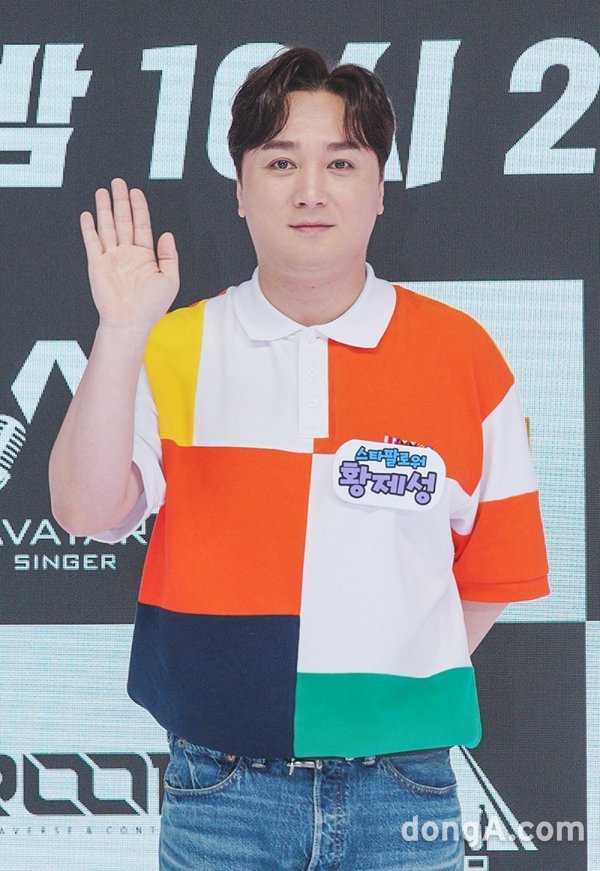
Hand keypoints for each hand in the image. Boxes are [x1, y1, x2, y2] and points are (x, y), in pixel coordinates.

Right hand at [80, 178, 178, 331]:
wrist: (131, 322)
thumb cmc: (152, 307)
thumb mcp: (170, 280)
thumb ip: (169, 256)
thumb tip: (167, 234)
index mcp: (145, 256)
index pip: (142, 226)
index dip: (139, 208)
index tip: (136, 192)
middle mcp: (127, 254)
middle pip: (123, 221)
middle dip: (121, 201)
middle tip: (118, 182)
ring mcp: (111, 258)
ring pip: (107, 227)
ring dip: (105, 209)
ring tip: (103, 191)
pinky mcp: (97, 265)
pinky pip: (92, 242)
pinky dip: (89, 228)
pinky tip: (88, 214)